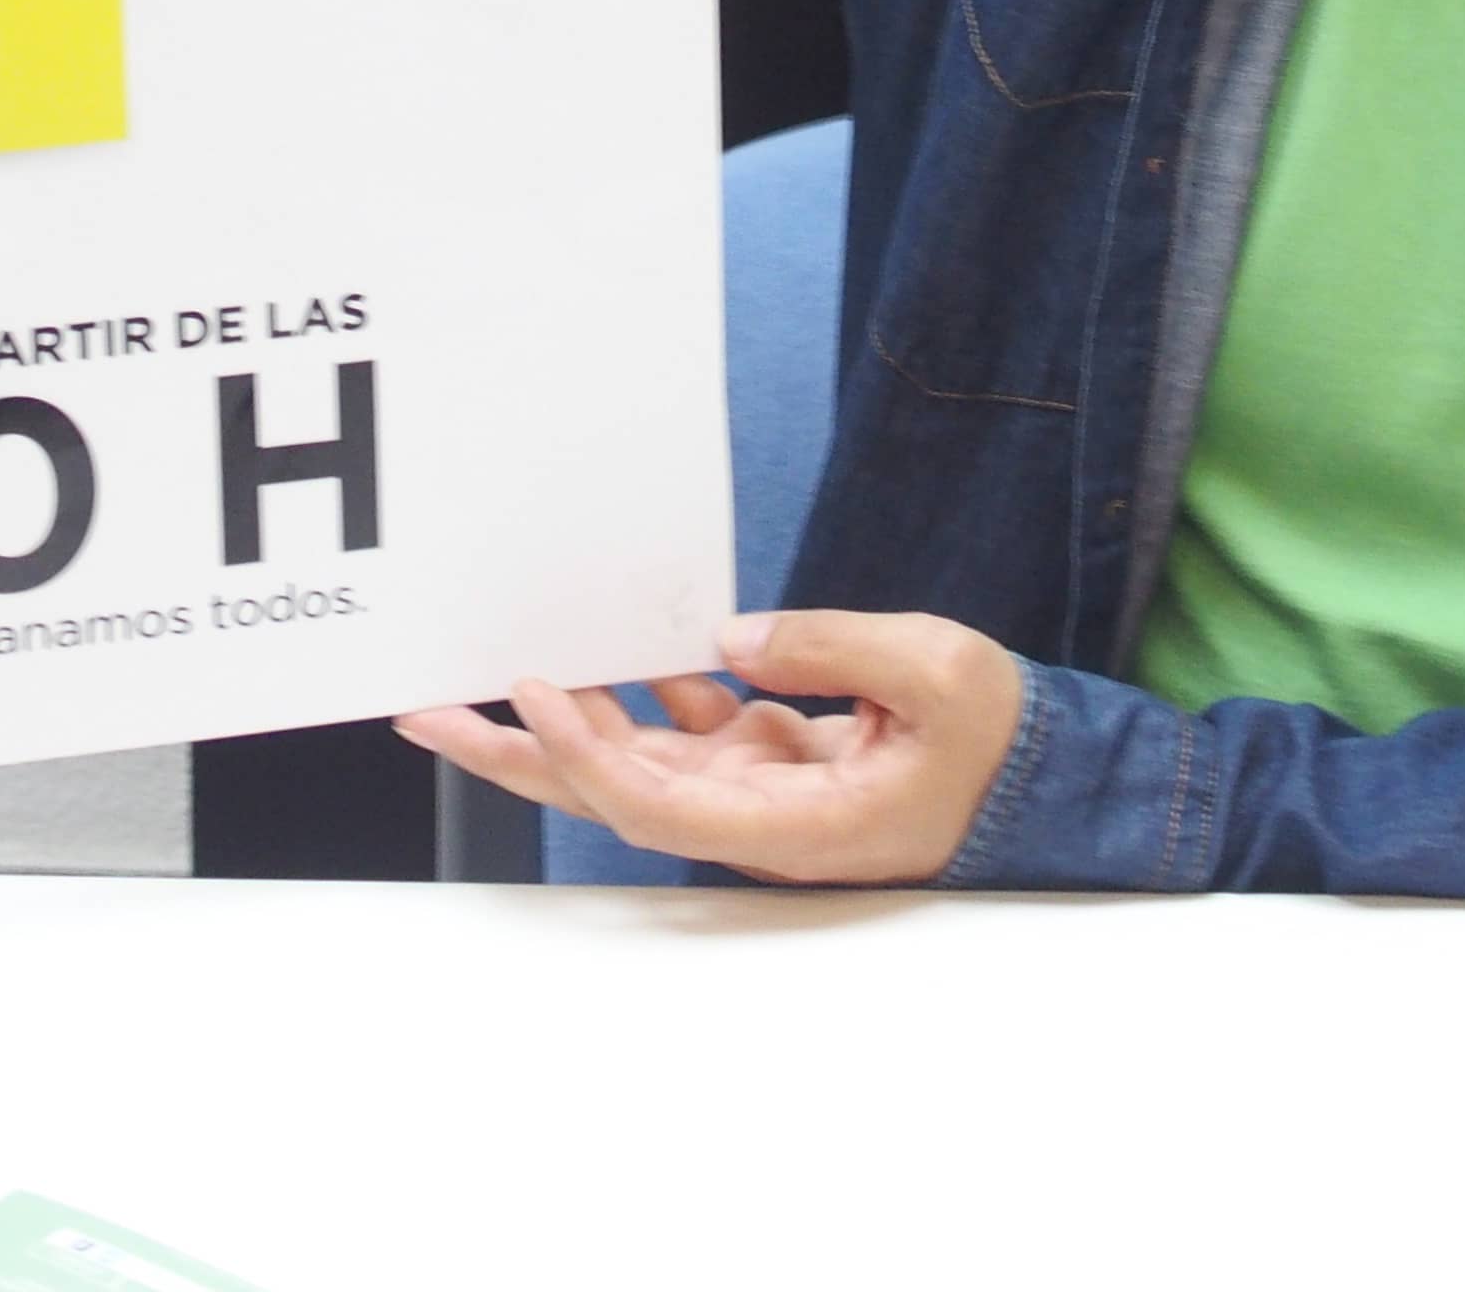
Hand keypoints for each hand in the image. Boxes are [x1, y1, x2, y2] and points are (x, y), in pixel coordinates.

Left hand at [397, 610, 1023, 886]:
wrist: (1036, 780)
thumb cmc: (995, 742)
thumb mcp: (937, 670)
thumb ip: (833, 645)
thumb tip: (732, 638)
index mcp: (793, 826)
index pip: (656, 803)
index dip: (585, 753)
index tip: (536, 690)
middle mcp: (753, 820)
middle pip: (607, 792)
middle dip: (516, 752)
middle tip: (428, 711)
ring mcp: (754, 791)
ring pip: (629, 760)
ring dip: (557, 718)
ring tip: (481, 674)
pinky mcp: (764, 760)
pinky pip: (680, 727)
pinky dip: (637, 687)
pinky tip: (603, 643)